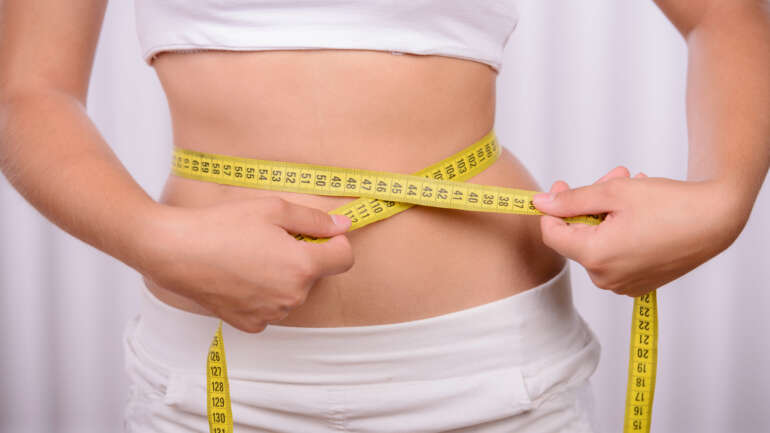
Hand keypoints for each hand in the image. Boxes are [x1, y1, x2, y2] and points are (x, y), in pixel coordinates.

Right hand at [139, 197, 353, 332]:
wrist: (176, 251)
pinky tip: (241, 276)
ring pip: (293, 291)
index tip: (315, 235)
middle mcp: (292, 296)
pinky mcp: (252, 324)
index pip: (345, 259)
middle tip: (270, 240)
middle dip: (303, 257)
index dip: (334, 243)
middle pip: (316, 274)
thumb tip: (344, 226)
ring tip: (251, 257)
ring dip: (283, 276)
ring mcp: (272, 313)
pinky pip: (272, 307)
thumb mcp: (274, 209)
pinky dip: (264, 293)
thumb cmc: (222, 226)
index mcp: (302, 267)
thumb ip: (315, 220)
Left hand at [533, 167, 744, 296]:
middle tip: (613, 177)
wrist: (717, 220)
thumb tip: (540, 204)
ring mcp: (622, 285)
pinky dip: (620, 231)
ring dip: (607, 213)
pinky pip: (615, 255)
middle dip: (589, 204)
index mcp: (595, 257)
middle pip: (577, 236)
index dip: (553, 207)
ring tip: (632, 187)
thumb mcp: (613, 192)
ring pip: (597, 243)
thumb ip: (571, 200)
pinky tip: (639, 211)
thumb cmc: (670, 204)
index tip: (563, 186)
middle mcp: (605, 278)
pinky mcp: (638, 284)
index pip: (551, 234)